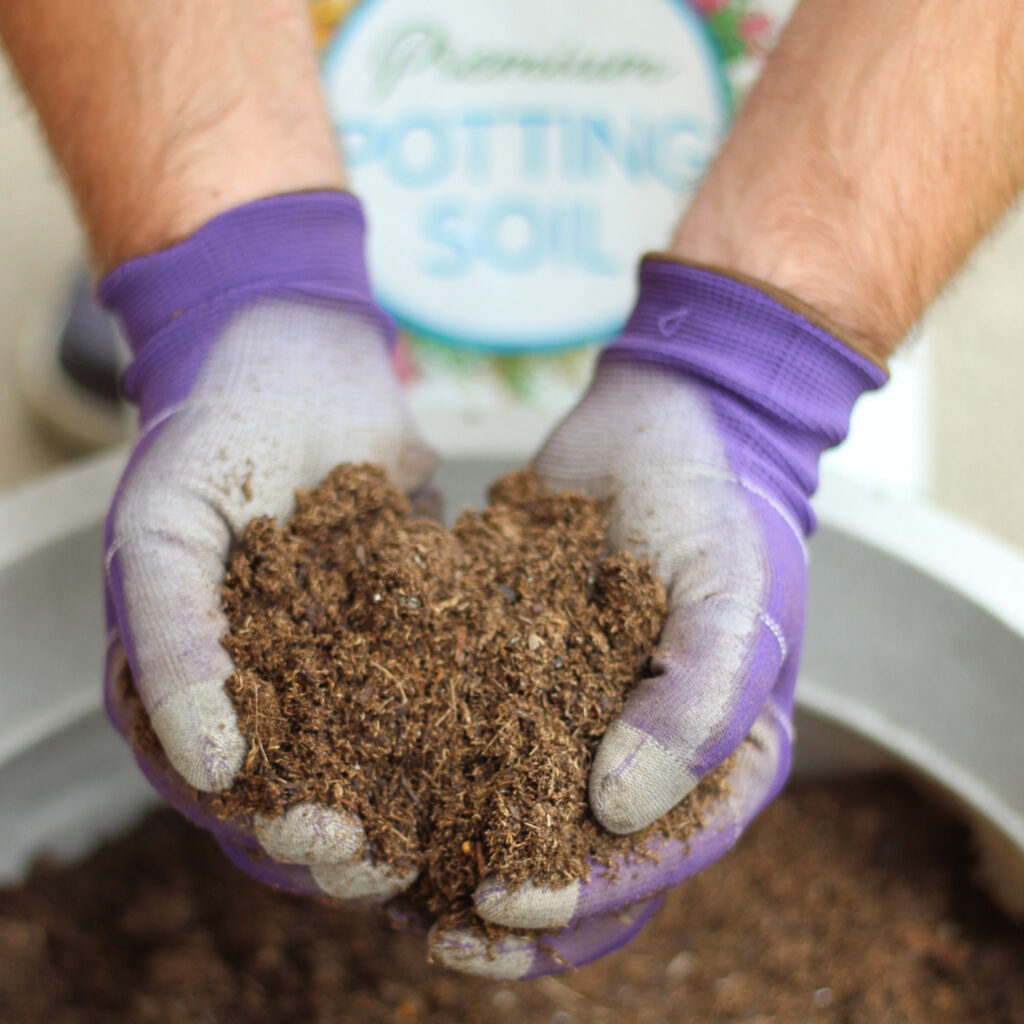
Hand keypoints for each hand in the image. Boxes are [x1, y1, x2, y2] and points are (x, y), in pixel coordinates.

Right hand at [103, 191, 435, 901]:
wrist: (294, 356)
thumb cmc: (212, 441)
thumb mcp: (166, 531)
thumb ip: (172, 642)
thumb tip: (211, 769)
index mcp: (195, 686)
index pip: (227, 794)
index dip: (271, 829)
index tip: (326, 841)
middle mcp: (271, 686)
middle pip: (310, 790)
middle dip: (354, 833)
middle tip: (400, 857)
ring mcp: (342, 658)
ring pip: (379, 753)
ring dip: (415, 798)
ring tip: (463, 825)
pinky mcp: (407, 623)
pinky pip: (433, 683)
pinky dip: (462, 718)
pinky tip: (510, 741)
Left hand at [430, 257, 884, 976]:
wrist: (665, 426)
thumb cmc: (718, 508)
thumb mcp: (733, 593)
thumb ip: (700, 699)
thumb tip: (621, 808)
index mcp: (720, 759)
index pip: (661, 859)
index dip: (589, 897)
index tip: (505, 903)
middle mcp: (652, 758)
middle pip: (591, 872)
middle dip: (517, 916)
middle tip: (434, 930)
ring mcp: (587, 723)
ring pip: (530, 825)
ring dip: (464, 866)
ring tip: (389, 892)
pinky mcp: (529, 680)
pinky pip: (484, 744)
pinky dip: (438, 780)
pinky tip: (377, 795)